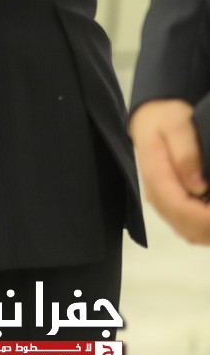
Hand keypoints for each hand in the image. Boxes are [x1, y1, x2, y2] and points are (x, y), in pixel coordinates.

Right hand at [130, 99, 209, 244]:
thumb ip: (185, 153)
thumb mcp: (176, 125)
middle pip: (187, 227)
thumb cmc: (165, 121)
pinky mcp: (169, 207)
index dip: (207, 218)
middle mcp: (156, 196)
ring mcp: (162, 204)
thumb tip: (198, 186)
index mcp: (156, 175)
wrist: (150, 121)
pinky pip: (189, 230)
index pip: (180, 208)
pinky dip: (207, 230)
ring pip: (190, 233)